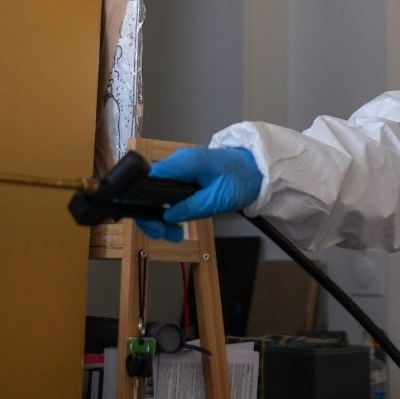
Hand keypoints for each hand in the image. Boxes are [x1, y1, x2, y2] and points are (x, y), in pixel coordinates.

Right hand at [133, 147, 261, 241]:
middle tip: (164, 234)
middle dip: (151, 215)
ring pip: (156, 194)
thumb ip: (192, 207)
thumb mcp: (218, 198)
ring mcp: (179, 170)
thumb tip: (167, 216)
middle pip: (148, 189)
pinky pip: (166, 194)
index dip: (143, 202)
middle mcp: (176, 164)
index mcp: (183, 163)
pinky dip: (167, 210)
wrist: (256, 169)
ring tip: (173, 234)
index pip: (149, 179)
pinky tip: (175, 224)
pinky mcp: (183, 177)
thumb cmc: (240, 179)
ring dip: (159, 216)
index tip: (154, 224)